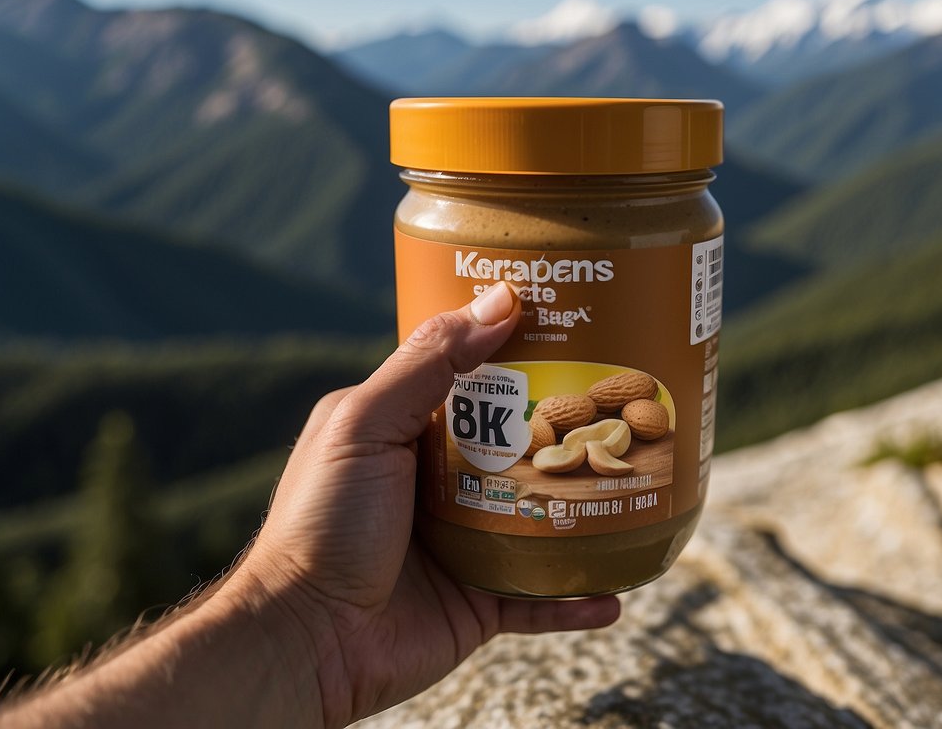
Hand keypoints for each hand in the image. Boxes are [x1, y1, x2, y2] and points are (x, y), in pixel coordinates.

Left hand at [231, 281, 619, 725]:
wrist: (305, 641)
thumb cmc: (321, 524)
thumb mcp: (366, 425)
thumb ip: (429, 363)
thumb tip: (499, 300)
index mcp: (408, 433)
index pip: (475, 381)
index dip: (521, 354)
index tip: (577, 327)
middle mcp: (441, 485)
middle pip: (521, 448)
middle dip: (570, 432)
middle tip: (626, 404)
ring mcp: (465, 545)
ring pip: (542, 520)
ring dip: (586, 510)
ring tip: (636, 488)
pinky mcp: (480, 603)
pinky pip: (542, 598)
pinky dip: (578, 597)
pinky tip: (617, 589)